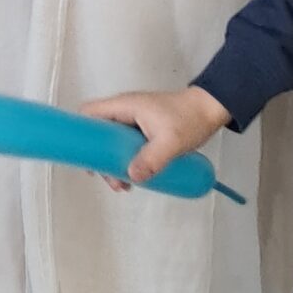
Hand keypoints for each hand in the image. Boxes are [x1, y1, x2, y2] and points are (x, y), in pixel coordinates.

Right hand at [81, 86, 230, 191]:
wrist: (211, 109)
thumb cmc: (190, 118)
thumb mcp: (171, 141)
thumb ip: (152, 158)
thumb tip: (130, 176)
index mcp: (124, 106)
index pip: (89, 113)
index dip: (81, 133)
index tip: (86, 159)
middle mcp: (124, 112)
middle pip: (98, 133)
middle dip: (100, 159)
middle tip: (113, 181)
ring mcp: (133, 121)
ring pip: (112, 143)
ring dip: (113, 164)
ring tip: (125, 186)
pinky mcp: (142, 130)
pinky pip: (125, 146)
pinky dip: (125, 161)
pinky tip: (134, 178)